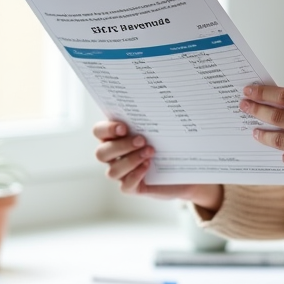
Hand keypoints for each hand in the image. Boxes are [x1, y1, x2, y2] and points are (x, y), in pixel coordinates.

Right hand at [92, 120, 223, 211]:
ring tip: (150, 152)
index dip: (107, 129)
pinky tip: (149, 167)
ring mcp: (122, 172)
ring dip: (131, 161)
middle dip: (121, 146)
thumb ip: (152, 116)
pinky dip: (136, 175)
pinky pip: (125, 185)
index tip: (124, 127)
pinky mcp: (132, 187)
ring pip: (113, 171)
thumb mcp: (160, 127)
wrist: (185, 166)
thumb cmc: (168, 142)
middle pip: (101, 153)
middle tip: (142, 140)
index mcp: (114, 136)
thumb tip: (157, 96)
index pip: (98, 131)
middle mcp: (113, 155)